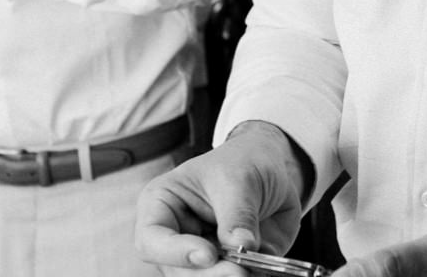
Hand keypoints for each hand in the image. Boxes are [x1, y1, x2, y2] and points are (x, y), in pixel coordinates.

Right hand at [135, 122, 306, 274]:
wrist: (275, 164)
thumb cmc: (245, 160)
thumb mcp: (241, 178)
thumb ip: (238, 214)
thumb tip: (242, 247)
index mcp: (162, 205)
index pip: (151, 240)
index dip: (176, 253)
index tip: (209, 254)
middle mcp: (177, 237)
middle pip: (177, 271)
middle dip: (209, 275)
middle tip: (239, 272)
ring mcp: (202, 255)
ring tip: (254, 269)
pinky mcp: (228, 267)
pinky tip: (264, 270)